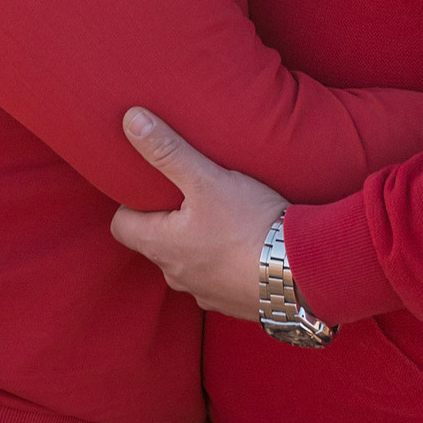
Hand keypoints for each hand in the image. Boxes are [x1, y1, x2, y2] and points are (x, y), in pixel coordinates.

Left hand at [108, 109, 286, 320]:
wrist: (301, 274)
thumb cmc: (251, 225)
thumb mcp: (207, 179)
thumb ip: (167, 151)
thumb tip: (130, 120)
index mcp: (161, 246)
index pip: (121, 226)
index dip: (131, 205)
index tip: (152, 188)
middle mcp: (176, 274)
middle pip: (155, 244)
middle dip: (166, 222)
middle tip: (188, 196)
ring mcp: (204, 293)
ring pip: (187, 263)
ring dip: (197, 244)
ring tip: (221, 218)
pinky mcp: (232, 302)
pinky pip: (217, 280)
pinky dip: (223, 263)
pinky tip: (245, 246)